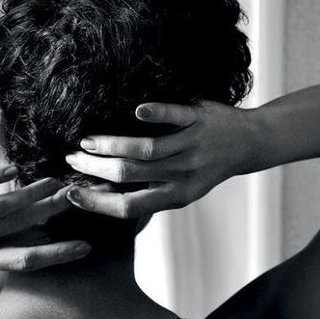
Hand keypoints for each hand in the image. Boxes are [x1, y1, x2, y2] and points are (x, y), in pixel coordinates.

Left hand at [0, 162, 87, 271]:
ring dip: (30, 194)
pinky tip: (15, 168)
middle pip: (18, 231)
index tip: (83, 247)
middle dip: (51, 215)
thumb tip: (18, 234)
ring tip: (53, 180)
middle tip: (77, 200)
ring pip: (0, 208)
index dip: (55, 255)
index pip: (22, 262)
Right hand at [61, 100, 261, 219]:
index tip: (72, 195)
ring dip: (111, 143)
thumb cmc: (205, 167)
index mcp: (175, 197)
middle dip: (95, 168)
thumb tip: (107, 202)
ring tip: (88, 139)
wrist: (247, 144)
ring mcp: (192, 146)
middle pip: (129, 175)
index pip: (129, 207)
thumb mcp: (182, 190)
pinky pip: (175, 117)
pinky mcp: (199, 119)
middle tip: (72, 159)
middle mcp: (183, 175)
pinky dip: (155, 114)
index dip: (97, 203)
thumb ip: (151, 194)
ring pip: (145, 148)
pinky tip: (136, 111)